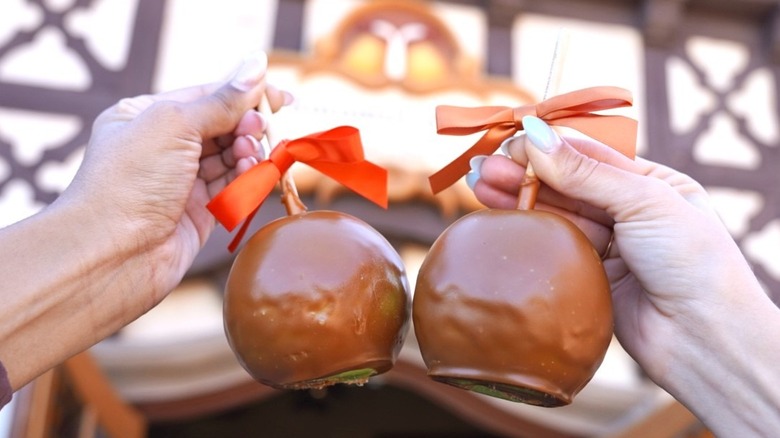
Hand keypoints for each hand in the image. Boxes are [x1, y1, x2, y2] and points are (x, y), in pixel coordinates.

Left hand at [59, 51, 288, 302]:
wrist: (111, 254)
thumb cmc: (130, 181)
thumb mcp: (175, 124)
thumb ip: (222, 99)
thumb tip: (257, 63)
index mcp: (147, 116)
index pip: (206, 96)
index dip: (245, 94)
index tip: (282, 98)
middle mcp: (164, 148)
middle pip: (222, 127)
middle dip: (246, 125)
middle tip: (260, 129)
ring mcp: (181, 182)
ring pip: (231, 158)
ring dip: (247, 153)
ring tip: (251, 155)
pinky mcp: (199, 214)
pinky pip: (233, 189)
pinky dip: (246, 180)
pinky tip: (252, 175)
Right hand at [471, 116, 765, 382]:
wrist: (703, 338)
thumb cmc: (692, 261)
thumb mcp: (643, 201)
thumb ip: (585, 171)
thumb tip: (535, 134)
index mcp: (652, 183)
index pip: (591, 155)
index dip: (549, 146)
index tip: (512, 143)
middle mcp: (629, 211)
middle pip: (567, 184)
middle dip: (524, 172)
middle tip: (483, 166)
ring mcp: (609, 245)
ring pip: (555, 214)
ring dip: (518, 198)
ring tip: (478, 184)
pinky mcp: (590, 276)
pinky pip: (553, 247)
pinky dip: (528, 230)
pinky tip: (502, 216)